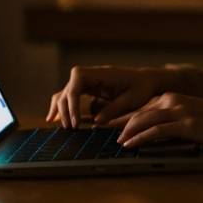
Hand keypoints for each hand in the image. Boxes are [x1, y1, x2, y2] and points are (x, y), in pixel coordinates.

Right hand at [46, 65, 180, 128]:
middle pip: (69, 86)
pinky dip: (66, 105)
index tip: (76, 121)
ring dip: (61, 105)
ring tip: (53, 122)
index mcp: (103, 74)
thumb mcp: (132, 100)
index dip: (72, 100)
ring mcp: (92, 81)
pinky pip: (74, 94)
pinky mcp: (92, 88)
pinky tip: (58, 118)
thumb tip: (96, 121)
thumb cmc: (142, 88)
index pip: (77, 80)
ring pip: (68, 90)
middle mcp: (94, 75)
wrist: (149, 81)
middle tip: (69, 128)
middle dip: (65, 107)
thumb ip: (114, 109)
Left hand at [117, 93, 202, 150]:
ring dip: (128, 132)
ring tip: (116, 143)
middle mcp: (174, 100)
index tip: (115, 126)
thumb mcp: (194, 117)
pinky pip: (156, 131)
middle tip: (109, 135)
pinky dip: (141, 138)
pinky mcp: (185, 124)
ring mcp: (180, 111)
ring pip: (145, 119)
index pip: (144, 107)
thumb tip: (158, 132)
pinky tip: (130, 146)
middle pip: (140, 111)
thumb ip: (175, 120)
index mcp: (175, 97)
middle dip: (122, 124)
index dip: (128, 117)